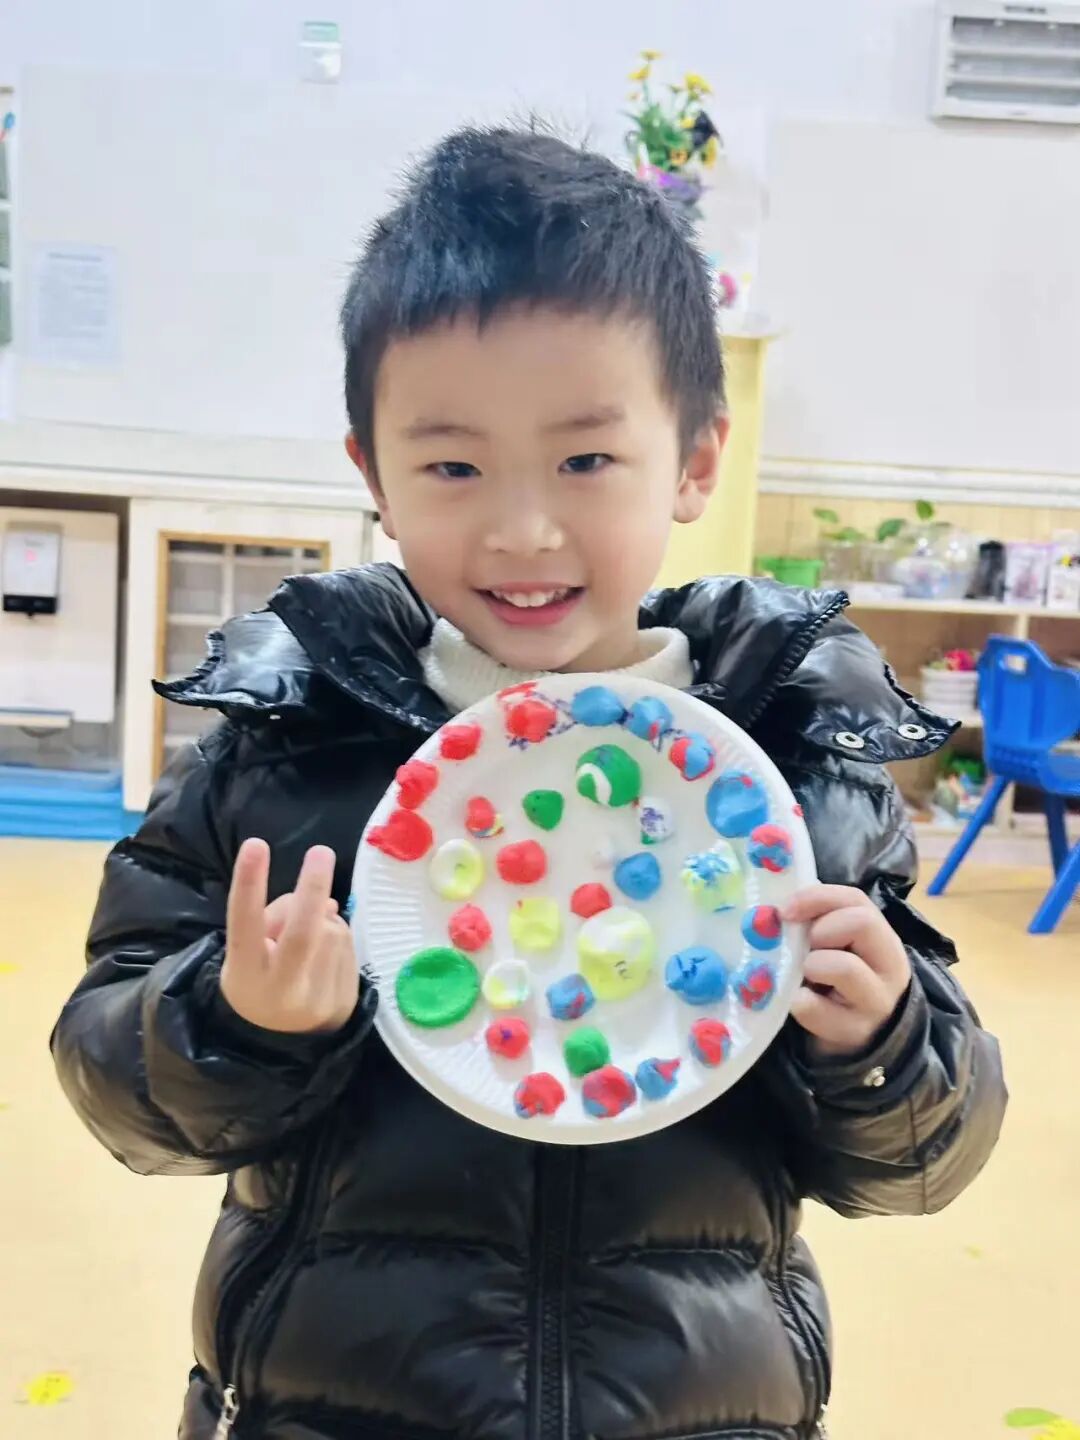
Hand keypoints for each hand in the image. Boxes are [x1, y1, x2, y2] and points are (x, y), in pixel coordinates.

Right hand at [221, 838, 359, 1035]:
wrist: (286, 1041)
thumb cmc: (260, 980)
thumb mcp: (247, 954)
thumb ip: (272, 921)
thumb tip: (323, 901)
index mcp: (247, 974)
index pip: (245, 924)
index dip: (250, 884)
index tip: (255, 844)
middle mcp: (283, 988)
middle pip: (303, 932)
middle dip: (313, 887)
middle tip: (320, 851)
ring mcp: (319, 997)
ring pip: (330, 930)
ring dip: (323, 917)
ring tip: (308, 936)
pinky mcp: (346, 998)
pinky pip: (347, 943)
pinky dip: (336, 934)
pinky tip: (324, 952)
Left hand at [783, 885, 910, 1059]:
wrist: (856, 1037)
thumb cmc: (839, 982)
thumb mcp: (840, 947)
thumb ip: (820, 922)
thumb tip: (779, 909)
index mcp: (883, 938)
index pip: (856, 900)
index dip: (817, 898)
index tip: (786, 910)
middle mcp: (889, 967)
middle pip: (861, 922)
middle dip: (821, 930)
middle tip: (807, 947)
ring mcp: (875, 1001)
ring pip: (844, 966)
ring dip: (812, 965)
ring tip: (807, 975)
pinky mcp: (853, 1030)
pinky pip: (813, 1007)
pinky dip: (798, 1000)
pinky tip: (799, 1001)